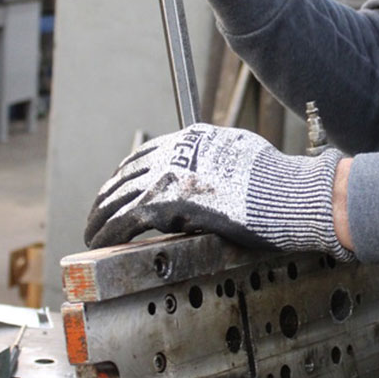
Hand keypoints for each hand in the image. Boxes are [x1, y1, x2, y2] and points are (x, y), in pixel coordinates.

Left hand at [85, 123, 353, 259]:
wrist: (287, 193)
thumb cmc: (276, 181)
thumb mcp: (243, 155)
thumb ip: (219, 160)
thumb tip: (215, 171)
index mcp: (194, 138)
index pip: (148, 153)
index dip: (129, 172)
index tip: (119, 186)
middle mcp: (177, 150)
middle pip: (128, 171)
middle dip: (109, 193)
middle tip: (98, 210)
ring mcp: (170, 175)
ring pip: (120, 194)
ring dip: (101, 214)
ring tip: (91, 230)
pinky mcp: (166, 201)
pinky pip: (125, 217)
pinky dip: (108, 229)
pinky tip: (98, 239)